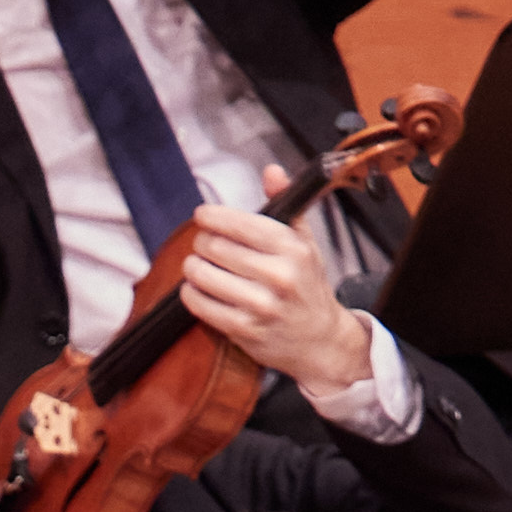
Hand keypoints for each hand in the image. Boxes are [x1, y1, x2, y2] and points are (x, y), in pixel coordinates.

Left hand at [172, 187, 368, 391]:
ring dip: (193, 267)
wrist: (320, 340)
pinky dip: (191, 294)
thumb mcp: (305, 242)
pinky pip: (201, 305)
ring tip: (197, 265)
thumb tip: (272, 170)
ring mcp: (260, 305)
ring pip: (203, 275)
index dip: (212, 216)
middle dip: (202, 242)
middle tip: (203, 244)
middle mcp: (278, 276)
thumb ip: (286, 205)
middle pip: (215, 247)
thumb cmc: (308, 287)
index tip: (203, 216)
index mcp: (292, 249)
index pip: (239, 223)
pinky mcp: (244, 329)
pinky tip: (196, 289)